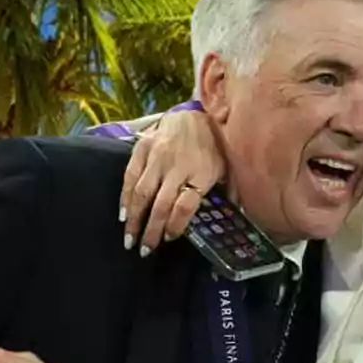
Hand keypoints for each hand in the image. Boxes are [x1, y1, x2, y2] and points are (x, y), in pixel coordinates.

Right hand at [120, 108, 224, 255]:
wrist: (195, 112)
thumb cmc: (213, 146)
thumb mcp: (228, 168)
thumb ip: (230, 192)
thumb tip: (238, 217)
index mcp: (202, 173)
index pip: (185, 206)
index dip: (175, 225)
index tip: (169, 239)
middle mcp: (177, 166)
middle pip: (161, 204)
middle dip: (151, 230)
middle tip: (144, 250)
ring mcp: (158, 156)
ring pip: (142, 193)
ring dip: (134, 219)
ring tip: (129, 239)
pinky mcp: (143, 147)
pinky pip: (130, 176)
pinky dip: (125, 197)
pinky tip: (124, 214)